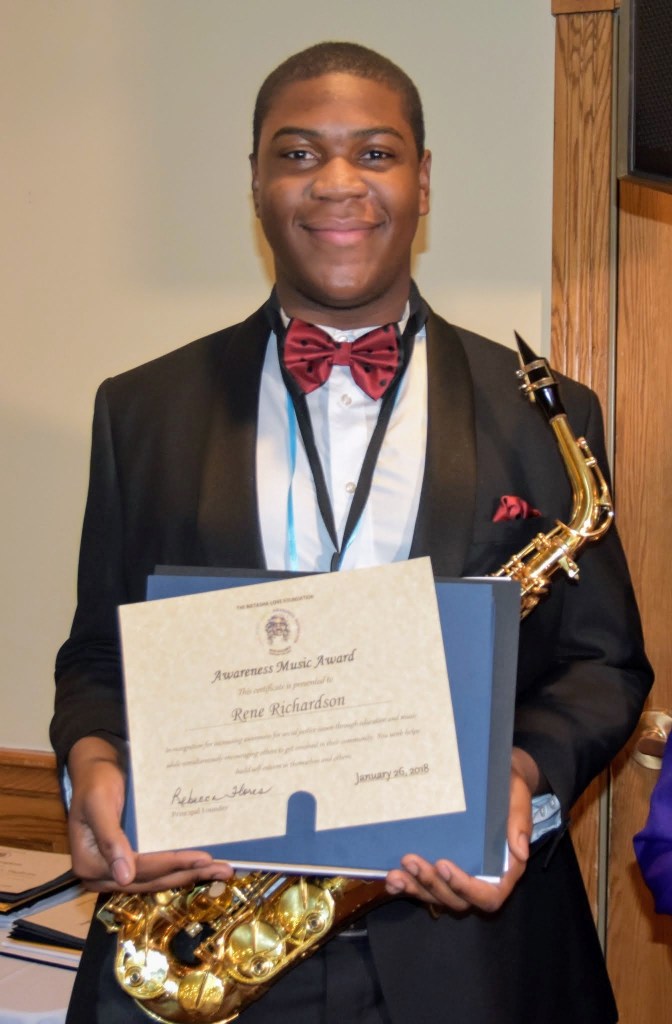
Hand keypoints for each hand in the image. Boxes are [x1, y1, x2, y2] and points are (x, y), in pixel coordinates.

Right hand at [67, 736, 232, 892]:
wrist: (94, 771)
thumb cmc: (95, 782)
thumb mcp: (98, 803)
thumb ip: (110, 839)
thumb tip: (124, 878)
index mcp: (90, 865)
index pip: (139, 870)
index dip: (171, 864)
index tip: (201, 859)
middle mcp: (103, 875)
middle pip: (153, 878)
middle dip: (188, 873)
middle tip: (222, 869)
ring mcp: (117, 870)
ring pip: (158, 878)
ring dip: (189, 874)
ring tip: (220, 871)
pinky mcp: (130, 861)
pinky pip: (157, 868)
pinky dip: (180, 866)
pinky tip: (202, 865)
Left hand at [384, 747, 536, 912]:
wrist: (493, 776)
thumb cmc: (508, 786)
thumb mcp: (518, 794)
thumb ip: (519, 820)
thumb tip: (520, 851)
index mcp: (504, 870)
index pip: (489, 895)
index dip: (466, 887)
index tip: (444, 865)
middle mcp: (481, 879)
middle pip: (457, 899)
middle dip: (432, 884)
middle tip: (411, 860)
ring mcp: (458, 877)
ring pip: (437, 896)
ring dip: (416, 888)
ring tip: (396, 873)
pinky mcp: (441, 870)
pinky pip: (424, 886)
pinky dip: (407, 886)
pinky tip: (391, 878)